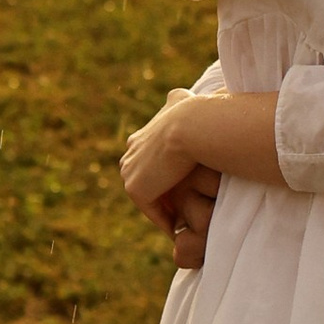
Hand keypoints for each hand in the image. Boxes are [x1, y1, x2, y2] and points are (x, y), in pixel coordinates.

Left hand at [119, 104, 221, 263]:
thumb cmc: (194, 112)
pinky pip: (154, 212)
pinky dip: (168, 221)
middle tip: (187, 211)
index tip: (187, 188)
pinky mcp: (135, 189)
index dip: (169, 175)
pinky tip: (184, 229)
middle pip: (147, 182)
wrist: (190, 126)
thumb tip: (179, 94)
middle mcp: (129, 154)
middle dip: (164, 195)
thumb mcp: (182, 100)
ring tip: (187, 224)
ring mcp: (130, 173)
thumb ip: (178, 100)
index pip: (151, 162)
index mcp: (139, 138)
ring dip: (166, 210)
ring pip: (150, 197)